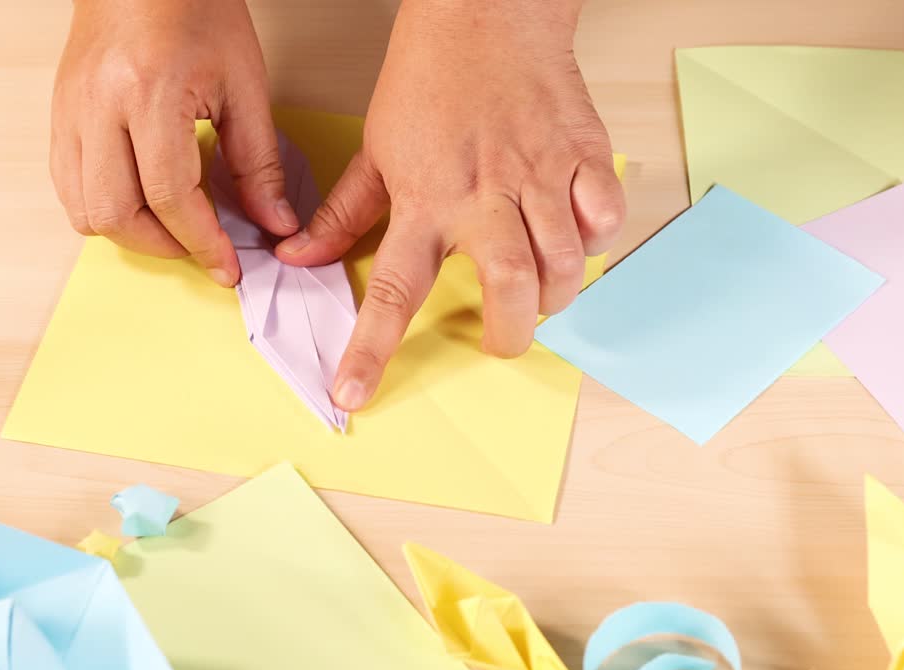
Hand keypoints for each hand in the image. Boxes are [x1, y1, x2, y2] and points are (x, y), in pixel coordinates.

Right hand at [51, 0, 295, 285]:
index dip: (202, 242)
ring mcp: (69, 110)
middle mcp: (98, 105)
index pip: (169, 196)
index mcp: (148, 92)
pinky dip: (102, 207)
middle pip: (114, 214)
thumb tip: (272, 223)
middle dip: (163, 246)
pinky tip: (139, 200)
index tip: (227, 266)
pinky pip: (67, 184)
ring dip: (129, 233)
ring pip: (82, 209)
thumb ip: (258, 163)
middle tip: (201, 247)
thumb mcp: (244, 85)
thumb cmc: (194, 9)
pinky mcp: (58, 113)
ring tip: (171, 227)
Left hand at [275, 0, 624, 410]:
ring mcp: (539, 174)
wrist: (486, 13)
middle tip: (501, 338)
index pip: (392, 291)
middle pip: (511, 288)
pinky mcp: (583, 154)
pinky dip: (596, 242)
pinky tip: (575, 237)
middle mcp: (483, 195)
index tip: (353, 397)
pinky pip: (605, 219)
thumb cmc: (427, 80)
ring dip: (554, 295)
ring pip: (564, 263)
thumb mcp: (373, 150)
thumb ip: (342, 214)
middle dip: (511, 333)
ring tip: (538, 292)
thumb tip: (298, 259)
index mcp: (424, 199)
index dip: (371, 352)